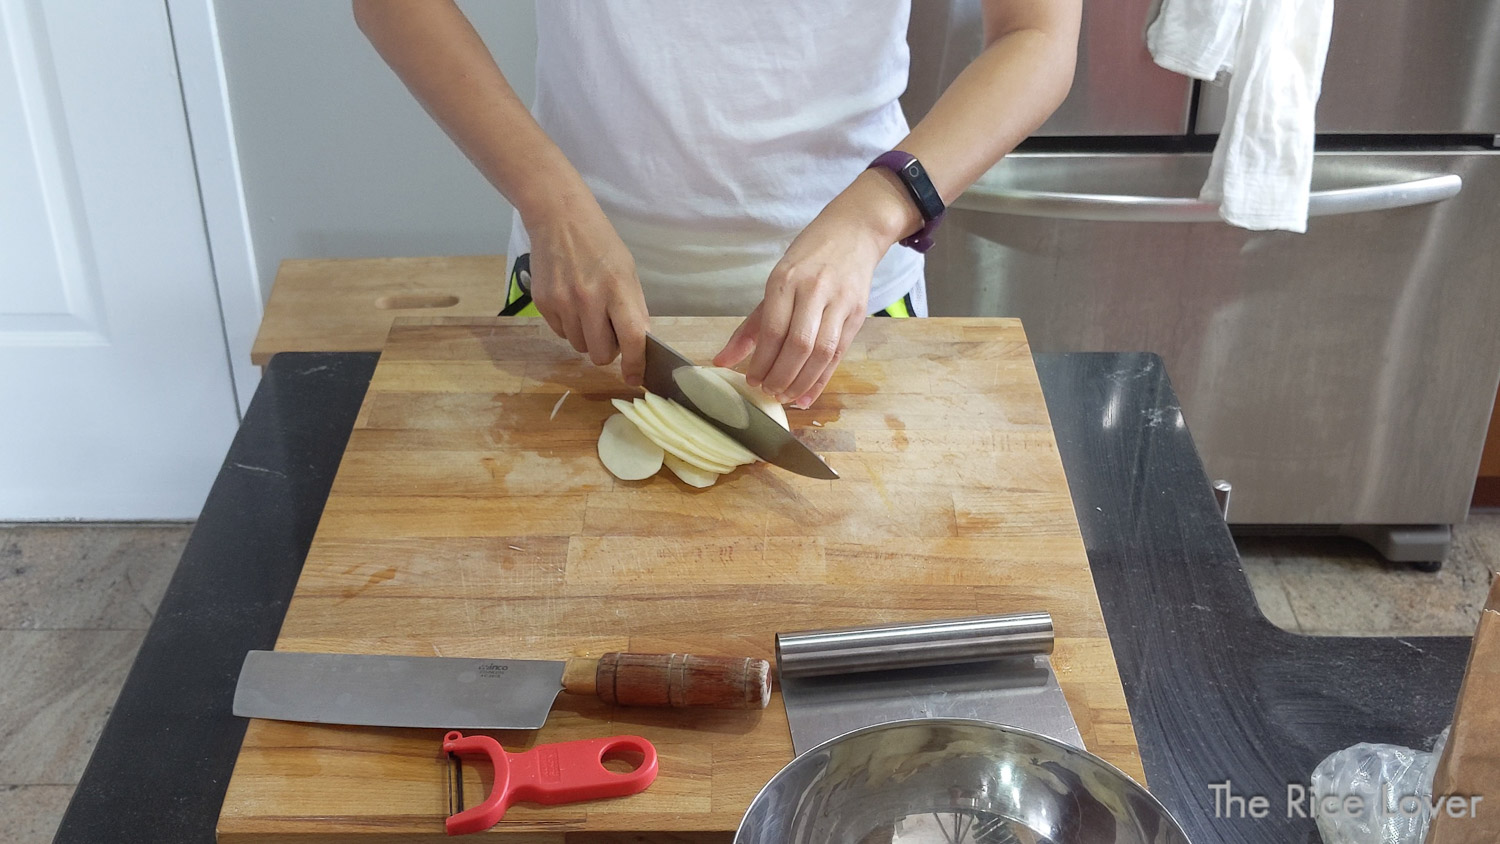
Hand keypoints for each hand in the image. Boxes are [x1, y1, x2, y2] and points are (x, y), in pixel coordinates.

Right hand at [527, 192, 648, 385]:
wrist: (558, 218)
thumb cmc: (599, 243)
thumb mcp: (627, 270)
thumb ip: (634, 307)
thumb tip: (639, 343)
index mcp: (617, 288)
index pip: (631, 338)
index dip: (636, 364)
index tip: (635, 377)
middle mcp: (588, 299)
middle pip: (600, 354)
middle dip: (608, 351)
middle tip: (609, 330)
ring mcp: (562, 302)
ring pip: (579, 346)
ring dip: (587, 337)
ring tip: (588, 310)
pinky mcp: (542, 303)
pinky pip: (560, 332)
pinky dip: (569, 325)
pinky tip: (570, 301)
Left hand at [713, 209, 885, 407]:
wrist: (854, 232)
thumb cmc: (809, 258)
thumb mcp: (777, 282)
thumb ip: (751, 326)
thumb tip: (722, 361)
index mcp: (786, 280)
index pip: (773, 330)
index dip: (762, 361)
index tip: (752, 379)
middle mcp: (814, 290)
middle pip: (799, 345)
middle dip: (781, 376)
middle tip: (769, 391)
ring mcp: (839, 302)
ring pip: (821, 353)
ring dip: (801, 381)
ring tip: (785, 396)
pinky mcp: (858, 314)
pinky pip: (839, 353)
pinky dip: (822, 378)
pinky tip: (807, 394)